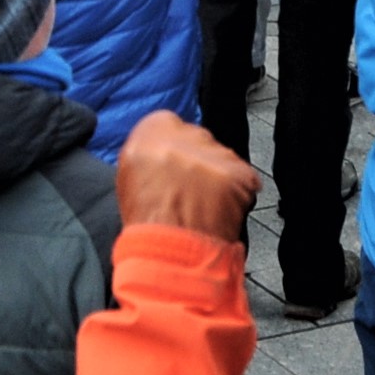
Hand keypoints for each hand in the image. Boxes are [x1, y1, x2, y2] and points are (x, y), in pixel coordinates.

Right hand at [115, 109, 260, 242]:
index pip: (171, 127)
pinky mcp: (240, 171)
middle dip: (199, 163)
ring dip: (218, 179)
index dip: (175, 152)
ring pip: (223, 159)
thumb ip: (148, 155)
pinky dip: (238, 195)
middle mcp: (186, 133)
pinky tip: (220, 213)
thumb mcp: (129, 175)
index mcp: (152, 130)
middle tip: (191, 192)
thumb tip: (161, 155)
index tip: (175, 169)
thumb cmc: (145, 220)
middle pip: (200, 140)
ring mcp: (216, 151)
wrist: (169, 247)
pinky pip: (244, 179)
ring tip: (205, 208)